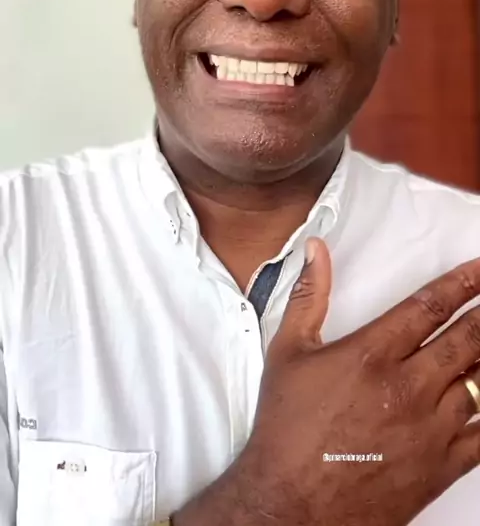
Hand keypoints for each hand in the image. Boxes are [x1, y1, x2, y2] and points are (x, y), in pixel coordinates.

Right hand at [236, 238, 479, 524]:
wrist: (292, 503)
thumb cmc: (288, 429)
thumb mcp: (288, 352)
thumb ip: (309, 296)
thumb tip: (317, 253)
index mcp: (372, 355)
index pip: (429, 306)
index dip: (462, 283)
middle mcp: (407, 387)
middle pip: (466, 338)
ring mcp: (429, 428)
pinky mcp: (440, 465)